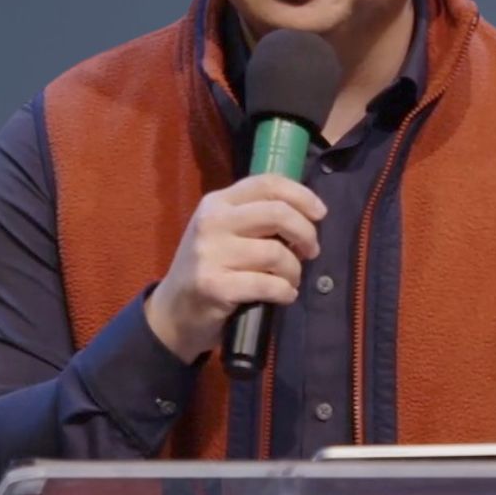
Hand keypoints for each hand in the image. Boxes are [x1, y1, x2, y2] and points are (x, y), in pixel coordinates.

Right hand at [144, 173, 325, 361]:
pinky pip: (267, 284)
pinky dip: (285, 292)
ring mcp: (210, 254)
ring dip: (294, 270)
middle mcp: (211, 222)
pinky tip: (284, 295)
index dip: (302, 195)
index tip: (320, 213)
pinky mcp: (214, 285)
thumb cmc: (212, 267)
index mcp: (217, 202)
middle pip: (278, 213)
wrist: (174, 310)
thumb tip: (307, 215)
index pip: (267, 183)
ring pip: (276, 253)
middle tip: (311, 251)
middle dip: (306, 233)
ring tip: (290, 280)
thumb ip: (257, 217)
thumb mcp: (226, 231)